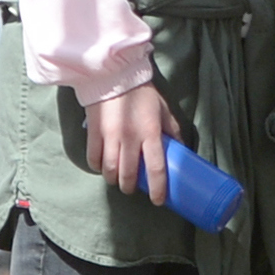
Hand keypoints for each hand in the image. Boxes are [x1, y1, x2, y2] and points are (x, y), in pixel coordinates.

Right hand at [87, 78, 175, 203]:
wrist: (114, 74)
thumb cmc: (142, 93)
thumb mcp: (164, 110)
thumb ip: (172, 130)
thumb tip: (181, 149)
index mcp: (150, 133)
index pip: (156, 168)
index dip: (158, 188)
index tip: (158, 200)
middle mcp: (130, 138)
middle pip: (128, 174)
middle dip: (130, 187)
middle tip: (133, 189)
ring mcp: (109, 136)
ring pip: (109, 170)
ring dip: (113, 179)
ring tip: (117, 180)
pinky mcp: (93, 132)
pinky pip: (93, 158)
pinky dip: (97, 167)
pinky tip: (101, 167)